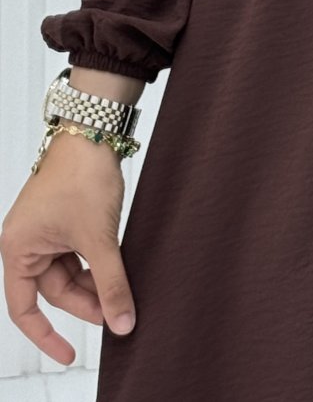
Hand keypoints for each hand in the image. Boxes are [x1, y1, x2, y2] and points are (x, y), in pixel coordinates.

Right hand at [1, 133, 135, 364]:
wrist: (95, 132)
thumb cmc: (83, 175)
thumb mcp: (99, 237)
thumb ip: (111, 283)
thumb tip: (122, 324)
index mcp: (18, 248)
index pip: (24, 309)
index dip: (46, 336)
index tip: (70, 353)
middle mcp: (26, 241)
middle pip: (53, 290)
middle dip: (85, 302)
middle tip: (117, 312)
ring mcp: (45, 230)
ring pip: (68, 273)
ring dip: (93, 283)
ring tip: (121, 290)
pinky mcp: (64, 220)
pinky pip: (77, 254)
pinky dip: (95, 264)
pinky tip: (116, 269)